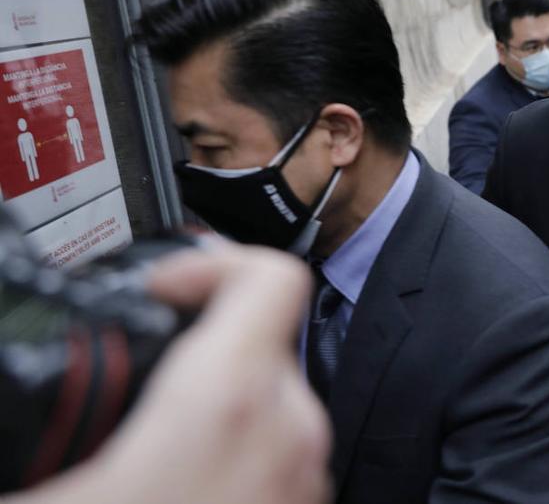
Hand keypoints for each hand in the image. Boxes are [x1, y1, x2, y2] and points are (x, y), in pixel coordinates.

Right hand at [17, 243, 331, 503]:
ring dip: (213, 404)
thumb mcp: (51, 483)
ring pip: (269, 400)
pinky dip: (232, 450)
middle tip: (138, 370)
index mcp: (231, 398)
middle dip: (197, 346)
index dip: (211, 264)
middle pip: (259, 341)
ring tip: (146, 434)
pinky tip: (173, 477)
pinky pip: (276, 451)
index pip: (269, 276)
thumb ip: (44, 419)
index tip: (162, 286)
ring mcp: (307, 472)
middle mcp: (290, 428)